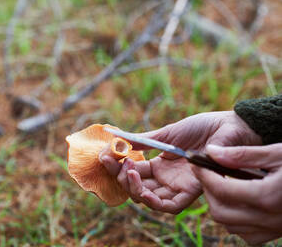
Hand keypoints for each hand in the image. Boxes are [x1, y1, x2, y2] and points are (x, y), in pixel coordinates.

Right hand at [99, 111, 261, 213]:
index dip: (118, 166)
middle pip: (137, 187)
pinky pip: (171, 206)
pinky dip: (155, 201)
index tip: (104, 155)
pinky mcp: (192, 191)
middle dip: (121, 178)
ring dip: (135, 189)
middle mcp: (167, 178)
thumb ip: (144, 140)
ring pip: (149, 199)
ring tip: (130, 171)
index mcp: (160, 165)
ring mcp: (178, 186)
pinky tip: (145, 189)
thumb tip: (116, 138)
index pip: (133, 172)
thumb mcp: (168, 133)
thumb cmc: (202, 127)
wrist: (229, 127)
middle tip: (115, 163)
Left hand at [193, 144, 281, 244]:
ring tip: (221, 183)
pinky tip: (239, 200)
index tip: (195, 162)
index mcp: (267, 195)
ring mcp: (273, 229)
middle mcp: (268, 217)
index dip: (203, 175)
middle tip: (207, 172)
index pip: (221, 188)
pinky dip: (234, 219)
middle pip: (219, 211)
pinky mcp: (277, 233)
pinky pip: (246, 233)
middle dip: (207, 190)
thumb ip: (242, 154)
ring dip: (219, 204)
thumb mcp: (277, 152)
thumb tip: (210, 151)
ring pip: (229, 224)